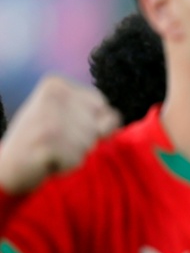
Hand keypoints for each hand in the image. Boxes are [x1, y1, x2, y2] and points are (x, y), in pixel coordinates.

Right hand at [0, 77, 119, 194]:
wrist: (4, 169)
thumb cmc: (41, 142)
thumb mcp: (67, 117)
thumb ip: (95, 114)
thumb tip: (115, 119)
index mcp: (57, 84)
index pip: (102, 106)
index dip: (89, 125)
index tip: (60, 128)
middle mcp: (53, 96)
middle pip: (98, 126)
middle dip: (82, 141)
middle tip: (53, 142)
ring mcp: (49, 118)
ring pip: (89, 143)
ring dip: (73, 154)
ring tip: (49, 150)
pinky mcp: (47, 141)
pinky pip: (77, 159)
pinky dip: (65, 166)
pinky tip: (45, 161)